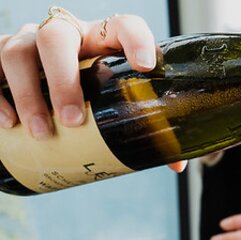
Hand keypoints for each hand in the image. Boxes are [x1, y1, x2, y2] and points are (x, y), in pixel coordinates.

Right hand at [0, 10, 185, 170]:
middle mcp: (64, 35)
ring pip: (18, 52)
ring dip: (28, 94)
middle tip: (72, 120)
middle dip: (62, 79)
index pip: (123, 25)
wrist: (50, 91)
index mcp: (102, 41)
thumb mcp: (118, 107)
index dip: (136, 39)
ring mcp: (27, 43)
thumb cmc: (95, 98)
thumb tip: (176, 164)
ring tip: (42, 133)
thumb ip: (145, 131)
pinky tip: (8, 125)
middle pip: (55, 37)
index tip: (145, 66)